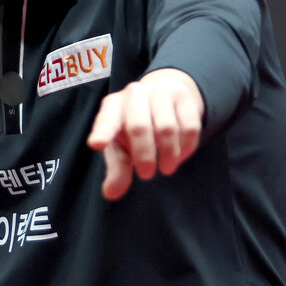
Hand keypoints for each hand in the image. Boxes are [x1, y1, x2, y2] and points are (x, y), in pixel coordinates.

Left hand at [86, 68, 203, 200]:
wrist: (166, 92)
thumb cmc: (135, 124)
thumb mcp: (121, 145)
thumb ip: (117, 169)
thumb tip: (111, 194)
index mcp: (112, 107)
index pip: (106, 120)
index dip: (102, 133)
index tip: (96, 144)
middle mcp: (135, 95)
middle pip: (139, 127)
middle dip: (144, 155)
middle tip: (146, 175)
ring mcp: (161, 92)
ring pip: (167, 128)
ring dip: (168, 154)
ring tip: (166, 168)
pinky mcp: (185, 98)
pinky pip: (189, 127)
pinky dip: (185, 147)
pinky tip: (180, 156)